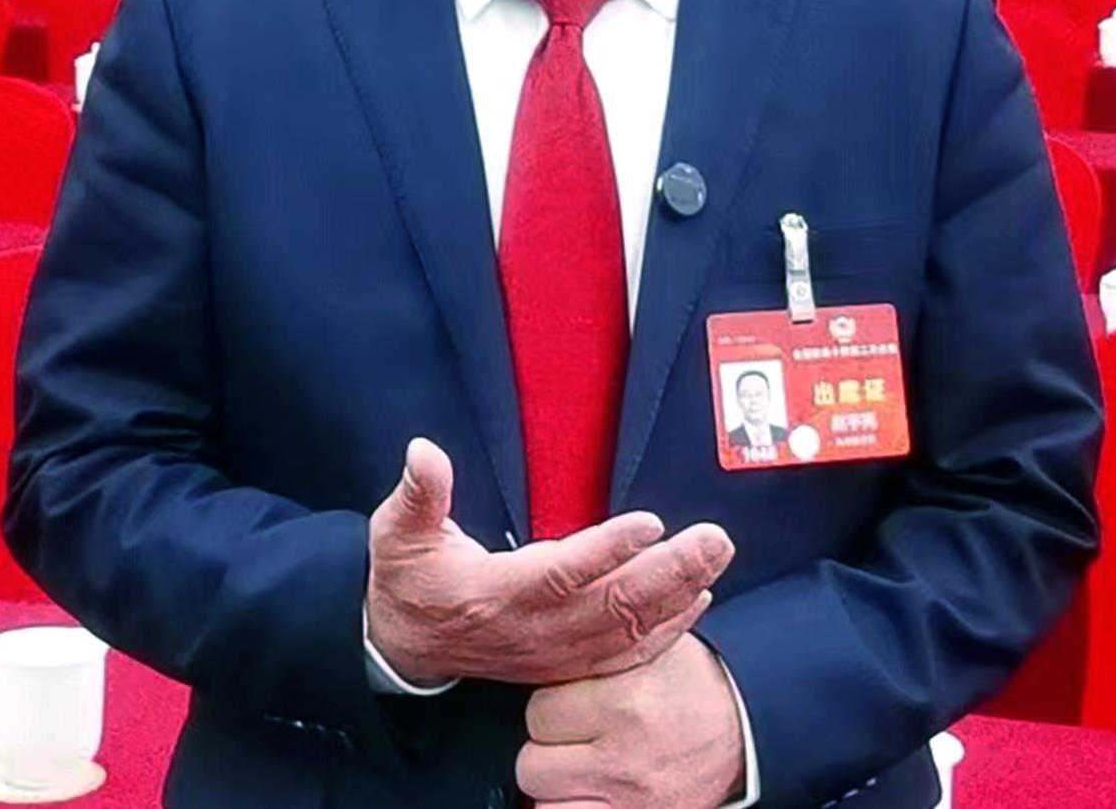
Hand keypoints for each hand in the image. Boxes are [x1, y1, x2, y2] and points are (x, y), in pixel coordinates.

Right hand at [366, 439, 733, 688]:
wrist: (406, 647)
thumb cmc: (408, 580)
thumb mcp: (399, 533)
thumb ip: (418, 494)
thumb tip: (423, 452)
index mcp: (496, 593)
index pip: (561, 573)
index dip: (608, 550)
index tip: (651, 522)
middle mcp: (534, 629)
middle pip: (612, 604)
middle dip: (669, 571)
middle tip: (713, 538)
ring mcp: (555, 651)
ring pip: (628, 628)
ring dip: (678, 594)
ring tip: (716, 556)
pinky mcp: (567, 662)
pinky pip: (626, 652)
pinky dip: (666, 630)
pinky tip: (699, 600)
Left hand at [519, 636, 745, 808]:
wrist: (750, 723)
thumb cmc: (693, 681)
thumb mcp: (646, 647)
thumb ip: (591, 649)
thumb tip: (538, 642)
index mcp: (623, 704)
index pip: (537, 712)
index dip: (552, 706)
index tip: (572, 702)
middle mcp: (623, 759)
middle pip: (533, 764)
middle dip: (550, 749)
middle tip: (578, 737)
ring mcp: (630, 801)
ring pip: (545, 804)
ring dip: (558, 788)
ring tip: (584, 767)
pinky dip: (576, 806)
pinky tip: (592, 790)